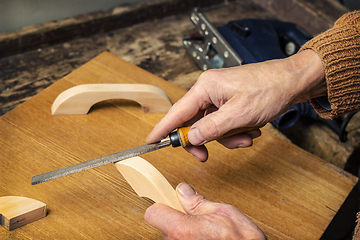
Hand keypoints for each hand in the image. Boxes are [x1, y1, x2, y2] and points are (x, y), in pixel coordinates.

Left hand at [145, 182, 265, 239]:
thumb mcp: (222, 212)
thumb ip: (197, 202)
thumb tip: (184, 191)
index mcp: (181, 229)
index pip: (153, 213)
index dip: (163, 206)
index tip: (171, 203)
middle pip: (163, 227)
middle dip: (176, 220)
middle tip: (195, 218)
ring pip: (173, 238)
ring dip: (184, 233)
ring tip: (204, 232)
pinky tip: (205, 239)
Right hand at [146, 50, 324, 160]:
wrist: (292, 81)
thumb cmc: (269, 89)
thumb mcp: (239, 115)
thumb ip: (212, 128)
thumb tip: (191, 138)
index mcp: (206, 87)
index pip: (177, 111)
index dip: (163, 128)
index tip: (151, 140)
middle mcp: (209, 90)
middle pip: (194, 122)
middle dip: (205, 140)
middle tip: (206, 156)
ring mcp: (219, 96)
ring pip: (211, 126)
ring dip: (227, 137)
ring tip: (246, 136)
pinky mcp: (229, 101)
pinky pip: (223, 123)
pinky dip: (234, 131)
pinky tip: (250, 130)